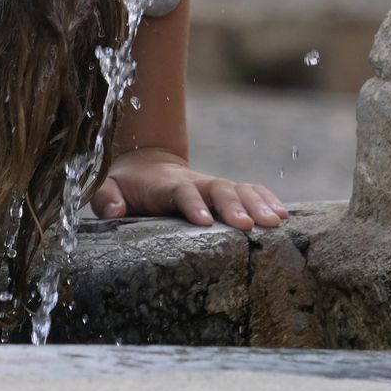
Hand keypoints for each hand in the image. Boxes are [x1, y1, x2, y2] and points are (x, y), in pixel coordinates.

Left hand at [90, 147, 288, 230]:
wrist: (144, 165)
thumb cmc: (125, 184)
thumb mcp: (107, 187)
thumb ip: (106, 197)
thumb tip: (117, 209)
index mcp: (164, 185)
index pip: (180, 192)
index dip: (193, 204)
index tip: (205, 221)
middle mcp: (192, 182)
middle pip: (217, 188)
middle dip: (233, 205)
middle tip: (250, 226)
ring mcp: (210, 185)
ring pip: (237, 188)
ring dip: (257, 203)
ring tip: (276, 222)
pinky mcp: (223, 192)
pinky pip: (249, 190)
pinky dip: (267, 199)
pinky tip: (284, 215)